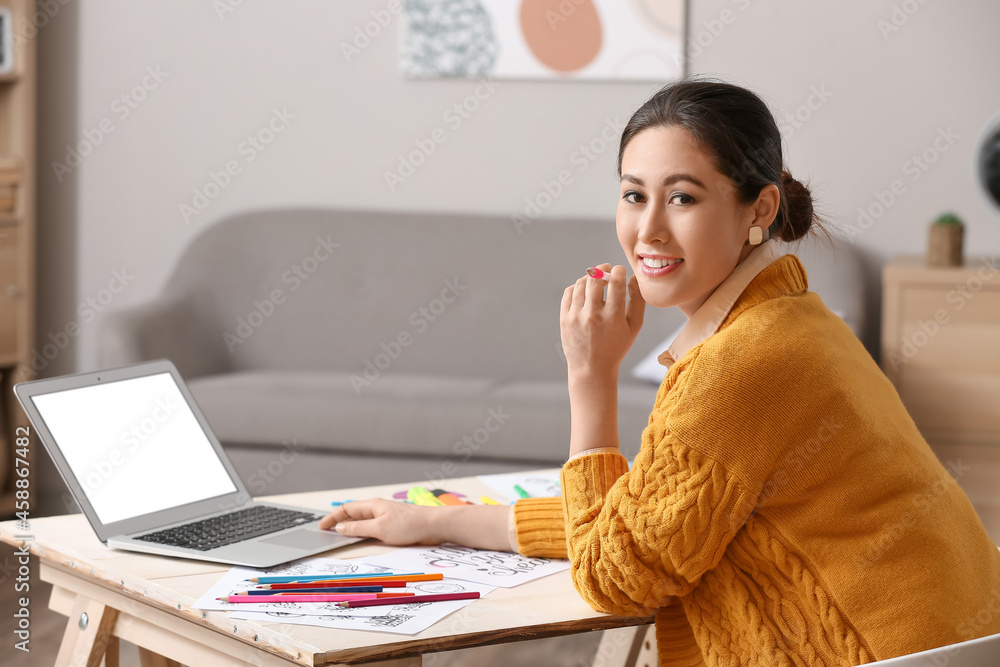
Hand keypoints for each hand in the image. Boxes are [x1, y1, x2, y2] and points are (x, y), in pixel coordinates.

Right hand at [318, 498, 437, 545]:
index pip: (346, 509)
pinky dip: (361, 530)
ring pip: (362, 519)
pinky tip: (361, 536)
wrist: (434, 525)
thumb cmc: (409, 525)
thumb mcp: (379, 529)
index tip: (321, 527)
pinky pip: (371, 525)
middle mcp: (377, 508)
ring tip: (339, 534)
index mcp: (372, 506)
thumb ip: (358, 528)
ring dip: (350, 526)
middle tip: (326, 531)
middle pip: (353, 513)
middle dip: (338, 521)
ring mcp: (385, 515)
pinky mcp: (393, 523)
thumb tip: (340, 527)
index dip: (332, 518)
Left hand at [560, 263, 644, 379]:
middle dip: (602, 269)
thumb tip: (634, 278)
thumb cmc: (616, 347)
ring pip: (581, 283)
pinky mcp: (564, 318)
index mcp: (613, 317)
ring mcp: (576, 317)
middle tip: (607, 270)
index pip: (616, 283)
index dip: (618, 271)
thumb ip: (637, 301)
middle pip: (595, 279)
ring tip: (597, 281)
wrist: (591, 369)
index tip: (620, 271)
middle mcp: (593, 315)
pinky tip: (585, 291)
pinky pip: (569, 292)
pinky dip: (577, 287)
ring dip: (590, 277)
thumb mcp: (633, 327)